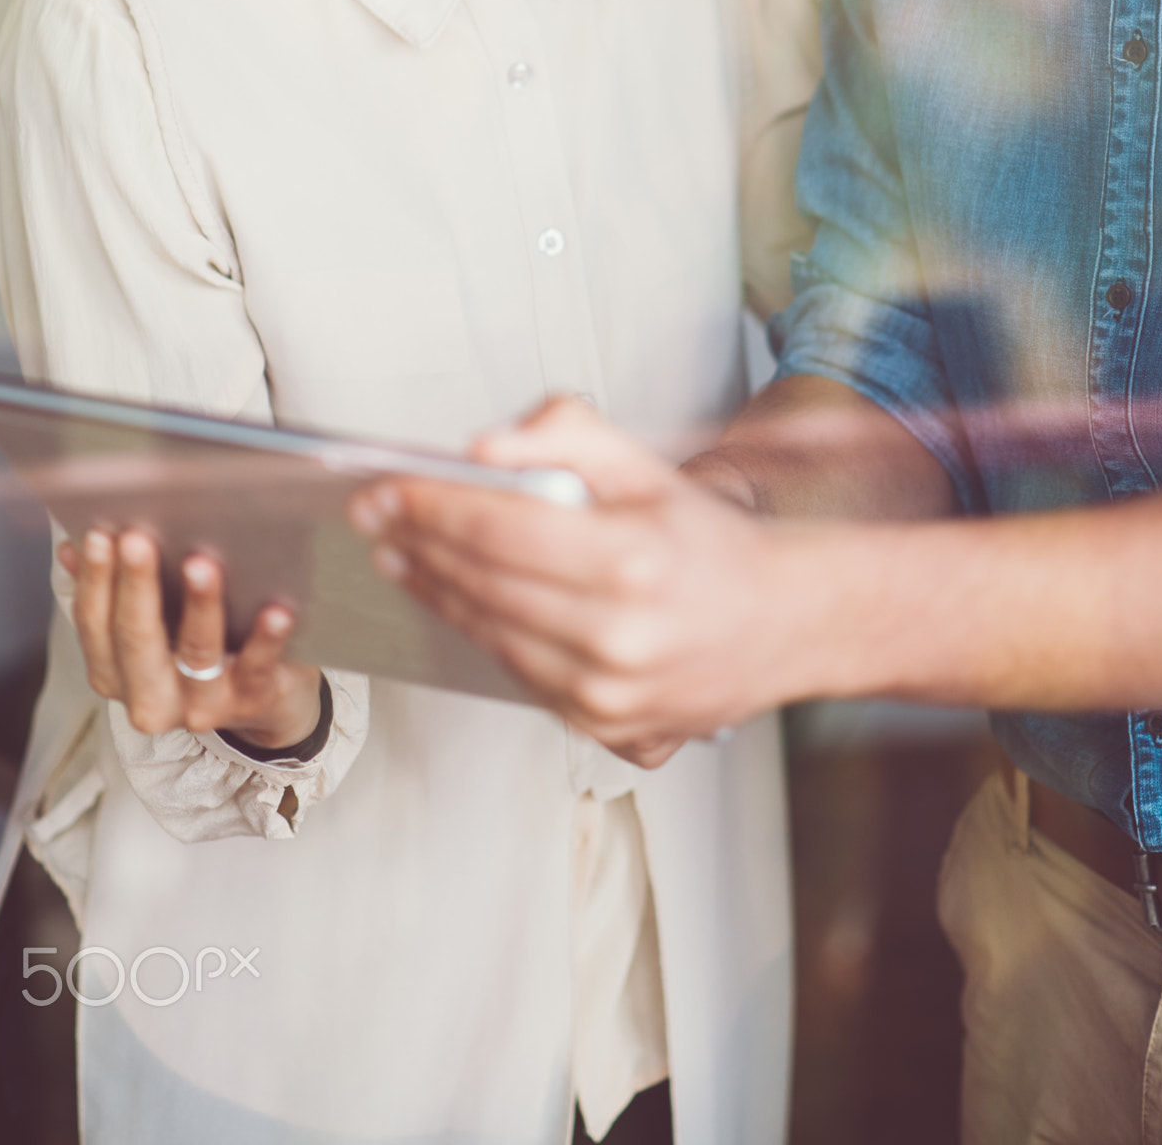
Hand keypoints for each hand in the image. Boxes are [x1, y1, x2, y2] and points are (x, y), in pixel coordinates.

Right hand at [56, 529, 321, 746]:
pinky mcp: (251, 697)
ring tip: (200, 564)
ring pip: (197, 652)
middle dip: (136, 585)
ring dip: (199, 606)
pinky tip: (277, 610)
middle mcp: (149, 697)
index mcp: (114, 673)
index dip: (95, 578)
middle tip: (136, 538)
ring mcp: (201, 703)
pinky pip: (257, 666)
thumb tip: (74, 544)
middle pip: (136, 638)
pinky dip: (266, 638)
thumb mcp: (153, 623)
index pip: (94, 623)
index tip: (98, 533)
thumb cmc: (199, 643)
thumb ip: (115, 588)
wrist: (265, 697)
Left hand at [348, 398, 819, 764]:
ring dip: (437, 593)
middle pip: (485, 584)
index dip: (430, 506)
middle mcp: (618, 635)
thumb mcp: (647, 466)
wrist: (786, 623)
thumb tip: (486, 447)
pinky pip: (521, 675)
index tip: (383, 490)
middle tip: (375, 518)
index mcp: (630, 560)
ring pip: (493, 636)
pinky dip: (483, 634)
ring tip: (402, 556)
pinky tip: (456, 601)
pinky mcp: (608, 727)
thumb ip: (567, 433)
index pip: (498, 528)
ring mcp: (611, 692)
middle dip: (420, 544)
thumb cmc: (709, 543)